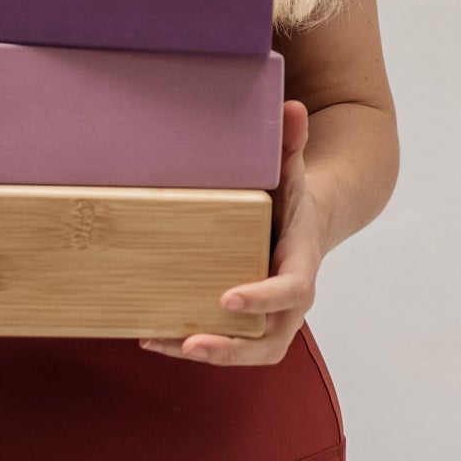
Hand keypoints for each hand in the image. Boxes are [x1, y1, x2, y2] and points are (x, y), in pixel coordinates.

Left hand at [138, 98, 322, 366]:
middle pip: (272, 340)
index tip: (228, 297)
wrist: (308, 221)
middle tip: (193, 343)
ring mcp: (271, 316)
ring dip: (208, 354)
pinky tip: (152, 335)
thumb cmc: (293, 196)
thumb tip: (292, 106)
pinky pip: (228, 344)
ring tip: (162, 342)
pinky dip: (190, 344)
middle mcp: (291, 301)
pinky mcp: (249, 322)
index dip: (263, 298)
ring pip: (249, 352)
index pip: (291, 290)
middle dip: (233, 348)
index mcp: (302, 263)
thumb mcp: (293, 169)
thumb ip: (290, 143)